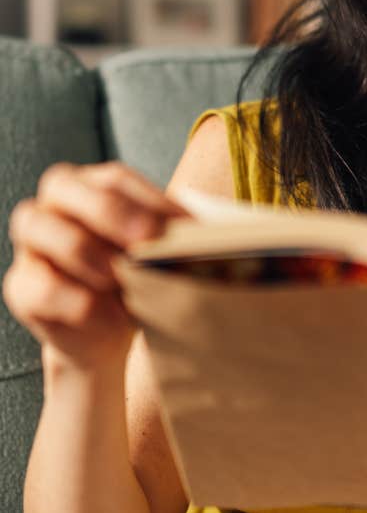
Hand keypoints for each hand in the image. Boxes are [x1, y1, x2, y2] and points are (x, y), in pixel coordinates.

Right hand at [3, 162, 187, 369]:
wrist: (111, 333)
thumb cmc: (140, 279)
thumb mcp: (159, 256)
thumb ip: (168, 240)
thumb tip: (198, 236)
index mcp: (92, 187)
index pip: (115, 179)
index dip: (149, 199)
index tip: (185, 226)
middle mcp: (55, 206)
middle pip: (66, 188)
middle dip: (111, 212)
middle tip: (149, 239)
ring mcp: (31, 244)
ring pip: (43, 228)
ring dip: (88, 253)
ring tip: (123, 278)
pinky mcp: (22, 286)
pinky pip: (42, 287)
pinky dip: (80, 302)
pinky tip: (111, 316)